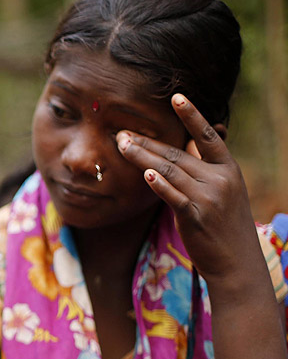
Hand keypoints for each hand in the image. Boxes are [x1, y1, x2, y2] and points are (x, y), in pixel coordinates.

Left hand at [116, 94, 258, 286]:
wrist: (236, 262)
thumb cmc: (224, 226)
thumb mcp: (223, 193)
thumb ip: (204, 171)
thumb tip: (185, 149)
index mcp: (228, 169)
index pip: (208, 136)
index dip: (192, 115)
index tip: (177, 97)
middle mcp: (221, 179)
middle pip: (177, 154)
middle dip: (147, 142)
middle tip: (122, 132)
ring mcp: (209, 197)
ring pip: (169, 171)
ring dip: (142, 157)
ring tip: (122, 146)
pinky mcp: (197, 216)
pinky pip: (174, 196)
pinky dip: (159, 184)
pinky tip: (144, 173)